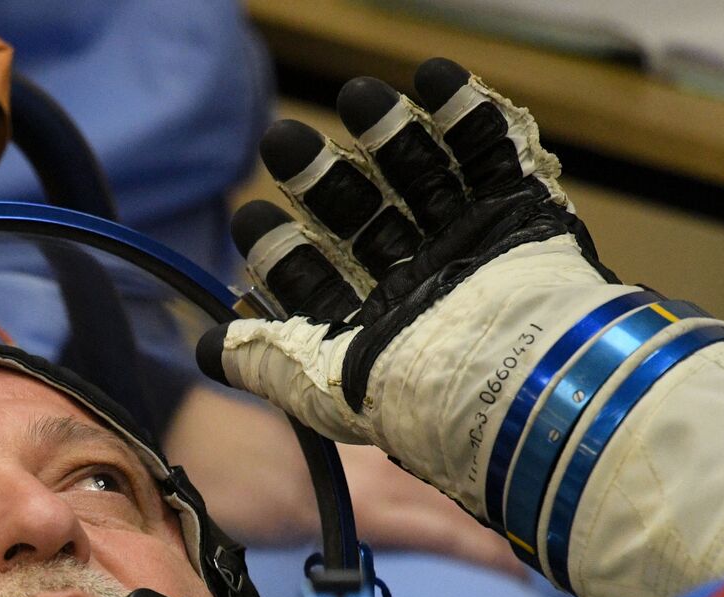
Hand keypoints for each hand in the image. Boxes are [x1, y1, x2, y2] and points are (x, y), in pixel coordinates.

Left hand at [198, 58, 636, 567]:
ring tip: (357, 95)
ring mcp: (468, 248)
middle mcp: (418, 285)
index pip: (315, 281)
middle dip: (320, 180)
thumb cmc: (412, 393)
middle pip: (361, 219)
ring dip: (389, 135)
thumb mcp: (319, 385)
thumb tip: (204, 352)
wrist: (515, 380)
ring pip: (421, 179)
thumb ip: (263, 360)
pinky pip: (491, 155)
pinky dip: (464, 114)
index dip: (278, 249)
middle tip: (280, 138)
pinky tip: (431, 76)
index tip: (247, 215)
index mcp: (371, 329)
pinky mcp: (518, 216)